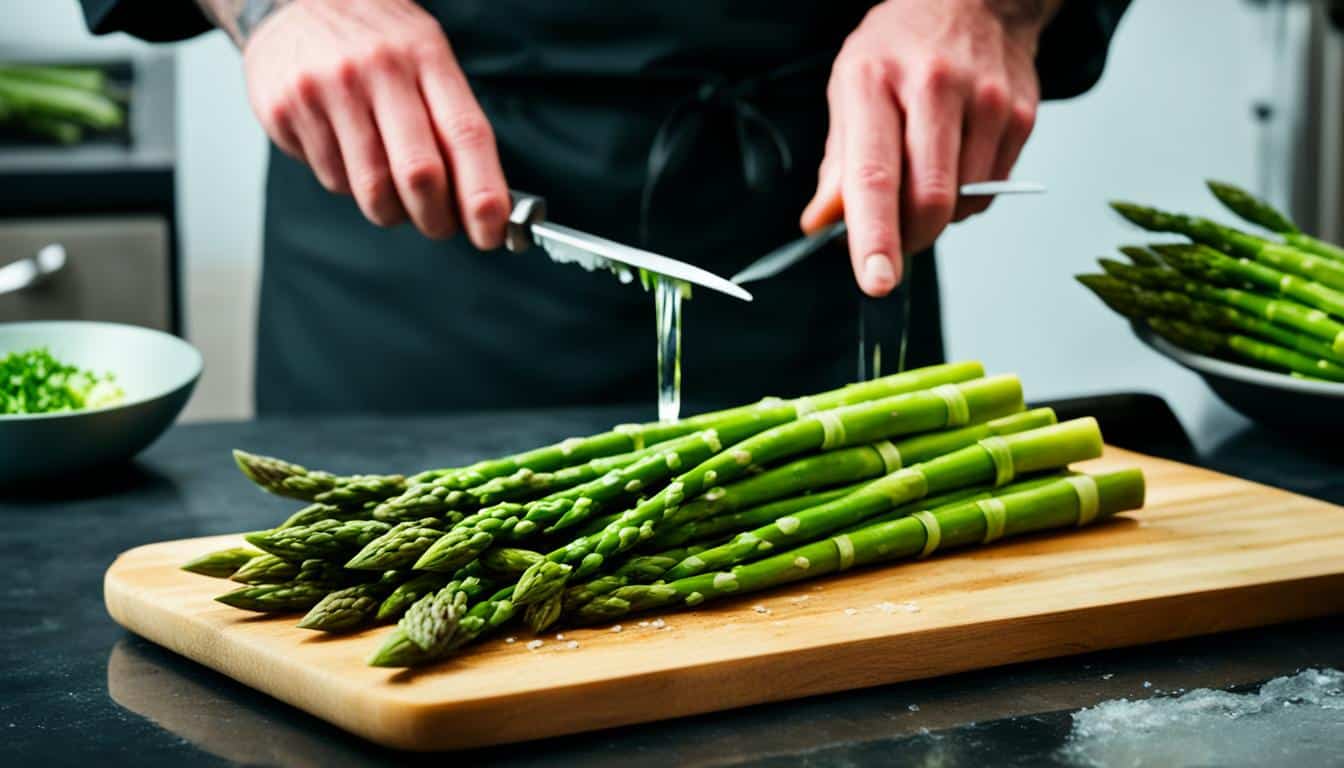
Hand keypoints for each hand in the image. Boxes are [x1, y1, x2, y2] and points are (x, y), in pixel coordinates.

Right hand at [241, 0, 508, 247]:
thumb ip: (451, 121)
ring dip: (391, 209)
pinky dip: (348, 184)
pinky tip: (348, 154)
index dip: (484, 193)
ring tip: (393, 195)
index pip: (466, 135)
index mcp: (425, 55)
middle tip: (441, 226)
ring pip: (372, 187)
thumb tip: (479, 201)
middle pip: (419, 172)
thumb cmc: (375, 41)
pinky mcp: (286, 109)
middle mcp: (378, 68)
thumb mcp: (424, 57)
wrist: (291, 0)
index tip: (492, 231)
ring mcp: (329, 88)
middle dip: (436, 218)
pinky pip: (331, 178)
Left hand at [801, 0, 1051, 295]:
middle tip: (891, 241)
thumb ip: (838, 163)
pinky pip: (990, 190)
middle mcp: (935, 88)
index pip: (875, 175)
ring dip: (937, 218)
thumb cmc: (899, 48)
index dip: (875, 235)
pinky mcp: (1021, 116)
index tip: (875, 279)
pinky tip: (954, 163)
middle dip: (908, 239)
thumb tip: (822, 224)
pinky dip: (966, 198)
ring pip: (963, 203)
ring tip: (922, 179)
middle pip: (929, 199)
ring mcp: (986, 102)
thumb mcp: (849, 90)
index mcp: (875, 82)